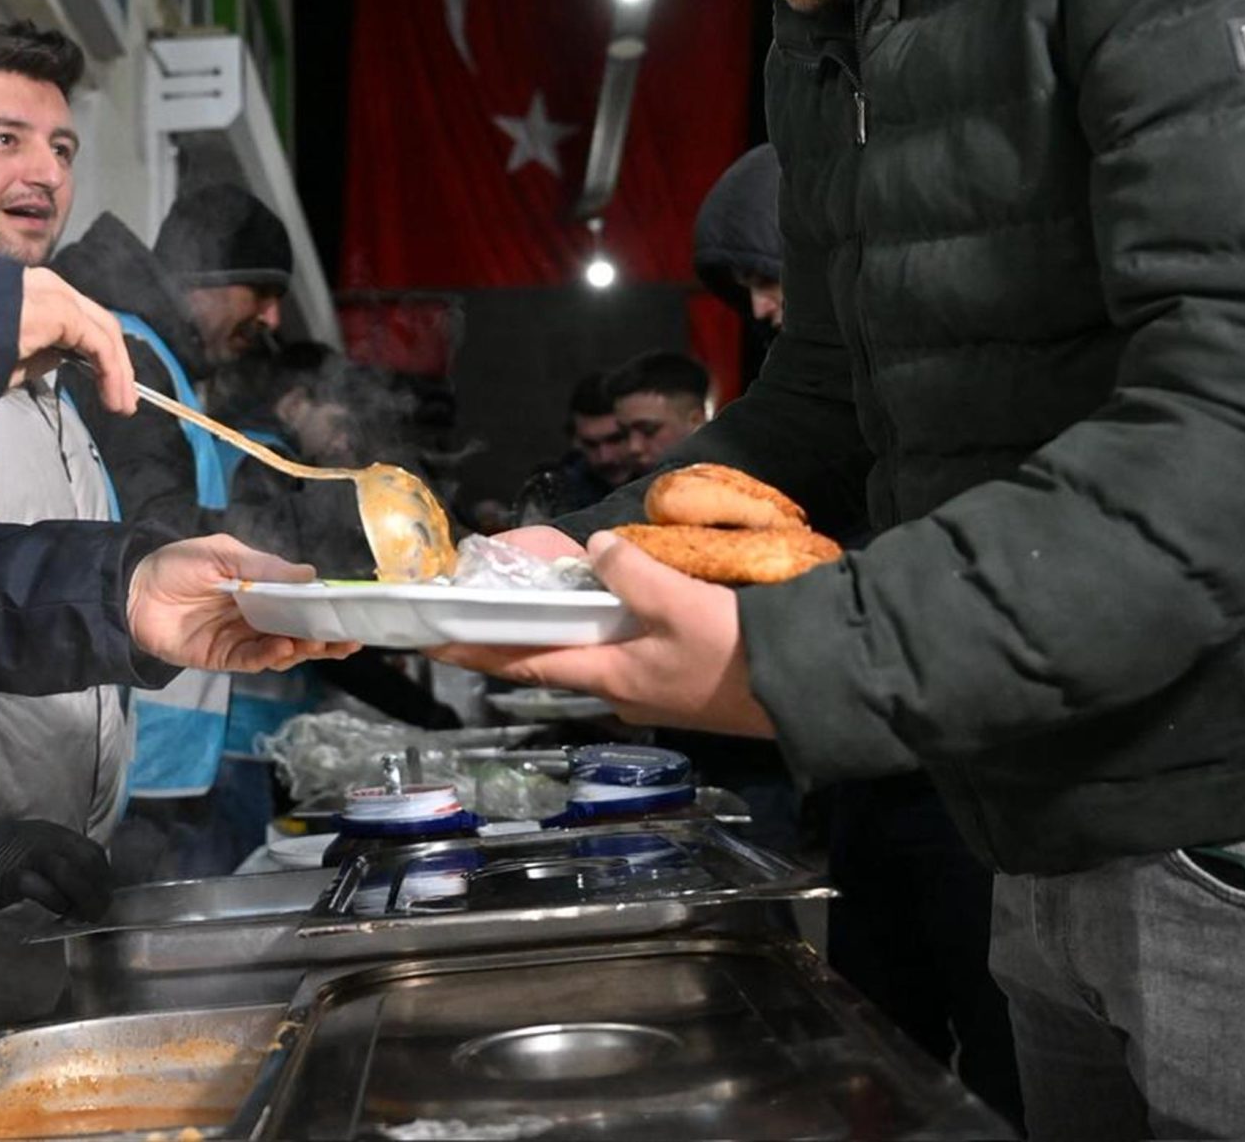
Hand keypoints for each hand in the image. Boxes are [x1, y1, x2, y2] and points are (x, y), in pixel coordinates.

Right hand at [0, 818, 113, 918]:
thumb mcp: (28, 850)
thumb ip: (53, 862)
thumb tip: (78, 889)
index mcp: (51, 833)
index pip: (92, 852)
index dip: (102, 877)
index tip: (100, 898)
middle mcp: (44, 840)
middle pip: (87, 861)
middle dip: (98, 891)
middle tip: (94, 913)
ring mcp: (26, 855)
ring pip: (70, 872)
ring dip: (81, 899)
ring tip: (78, 917)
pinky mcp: (9, 875)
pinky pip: (41, 888)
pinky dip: (54, 902)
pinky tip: (54, 913)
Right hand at [16, 267, 133, 414]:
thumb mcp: (4, 355)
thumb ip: (36, 352)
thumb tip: (61, 357)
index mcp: (32, 293)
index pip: (79, 320)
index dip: (100, 354)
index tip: (108, 387)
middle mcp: (46, 287)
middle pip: (97, 323)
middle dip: (115, 364)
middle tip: (123, 400)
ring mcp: (53, 294)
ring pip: (103, 330)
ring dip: (118, 370)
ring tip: (122, 404)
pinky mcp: (58, 310)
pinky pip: (98, 342)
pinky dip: (112, 370)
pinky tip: (113, 395)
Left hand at [127, 534, 360, 672]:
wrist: (130, 591)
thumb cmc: (176, 565)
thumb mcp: (223, 554)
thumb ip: (264, 566)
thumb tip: (310, 574)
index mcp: (257, 590)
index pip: (298, 602)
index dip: (323, 609)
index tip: (350, 612)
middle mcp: (253, 617)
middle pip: (296, 631)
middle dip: (323, 638)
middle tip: (349, 640)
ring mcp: (238, 639)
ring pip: (279, 650)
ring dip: (301, 649)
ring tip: (318, 643)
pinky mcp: (219, 658)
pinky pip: (250, 661)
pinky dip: (269, 657)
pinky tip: (283, 648)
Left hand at [431, 530, 776, 735]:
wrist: (809, 688)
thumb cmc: (739, 652)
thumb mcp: (679, 602)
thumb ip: (630, 573)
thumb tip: (597, 550)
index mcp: (610, 677)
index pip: (526, 665)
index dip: (478, 654)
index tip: (435, 645)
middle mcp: (623, 692)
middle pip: (555, 662)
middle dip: (517, 639)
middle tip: (485, 612)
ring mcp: (653, 693)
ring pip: (593, 658)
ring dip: (564, 634)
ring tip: (542, 602)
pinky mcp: (680, 685)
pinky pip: (627, 655)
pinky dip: (606, 633)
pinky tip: (613, 609)